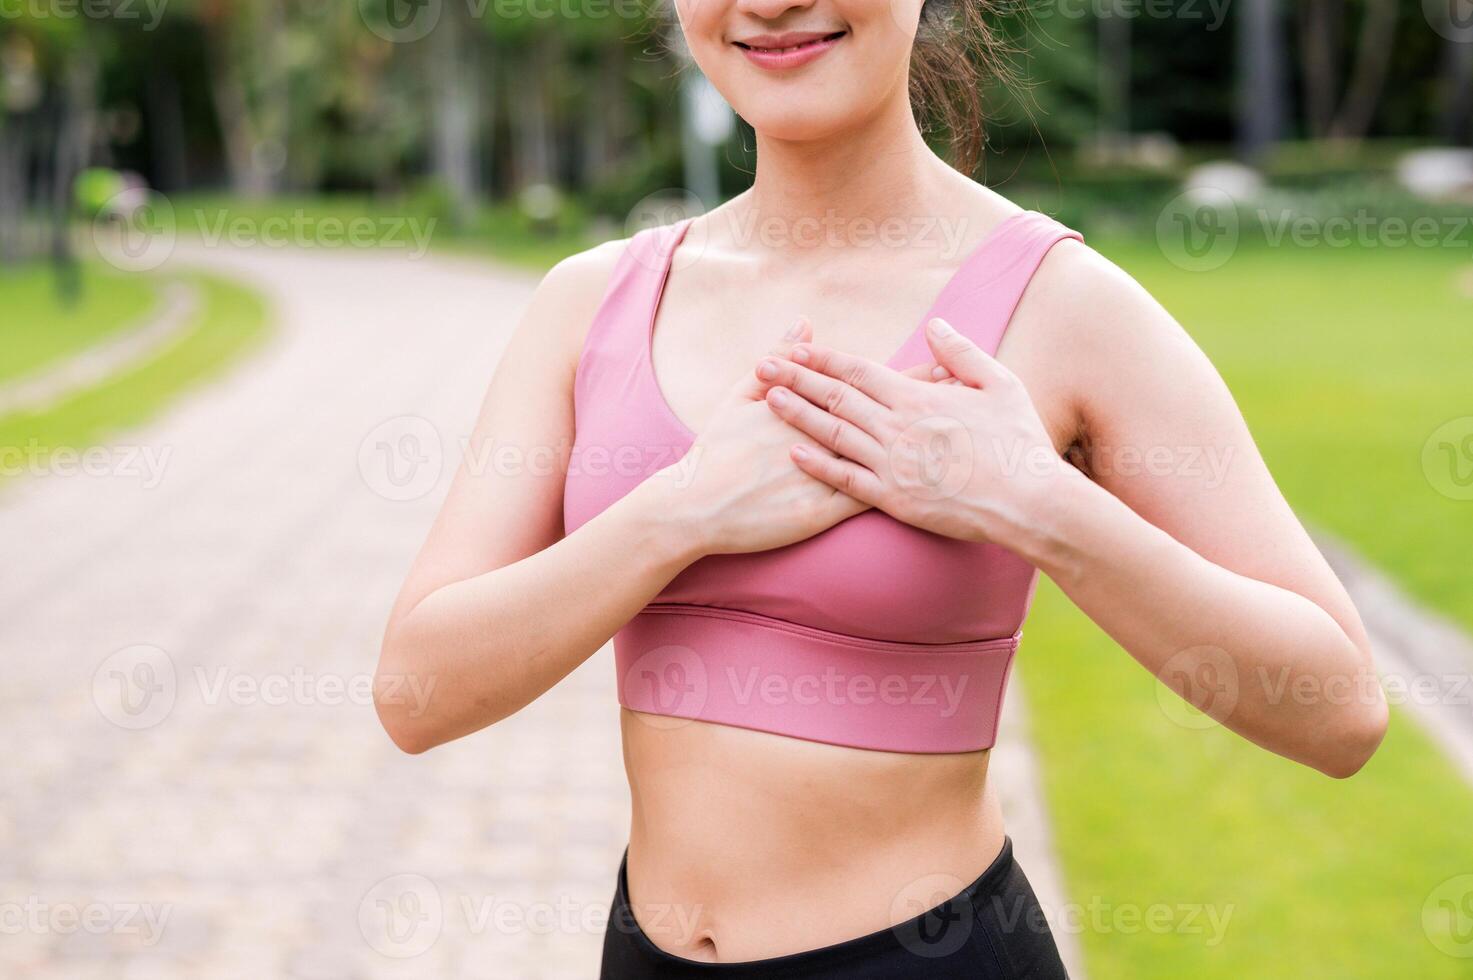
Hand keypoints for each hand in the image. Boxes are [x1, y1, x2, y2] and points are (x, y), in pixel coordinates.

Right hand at [647, 319, 946, 556]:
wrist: (695, 504)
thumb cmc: (715, 453)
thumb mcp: (740, 397)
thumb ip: (775, 357)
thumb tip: (802, 324)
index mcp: (810, 408)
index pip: (871, 387)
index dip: (911, 378)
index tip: (946, 367)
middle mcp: (823, 437)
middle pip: (888, 421)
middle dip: (931, 411)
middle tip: (972, 401)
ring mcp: (824, 476)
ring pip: (885, 460)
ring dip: (921, 453)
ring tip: (961, 445)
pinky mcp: (820, 512)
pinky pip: (866, 502)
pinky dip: (897, 496)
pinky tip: (928, 496)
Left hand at [753, 317, 1073, 546]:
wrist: (1028, 501)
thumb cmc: (1018, 441)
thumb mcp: (1000, 384)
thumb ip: (962, 353)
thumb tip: (935, 326)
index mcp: (918, 397)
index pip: (859, 371)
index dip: (824, 358)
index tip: (795, 347)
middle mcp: (897, 427)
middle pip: (835, 397)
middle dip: (795, 378)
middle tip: (761, 365)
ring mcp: (892, 464)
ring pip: (832, 433)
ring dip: (797, 414)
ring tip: (767, 399)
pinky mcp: (893, 498)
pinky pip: (845, 479)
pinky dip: (817, 464)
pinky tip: (793, 452)